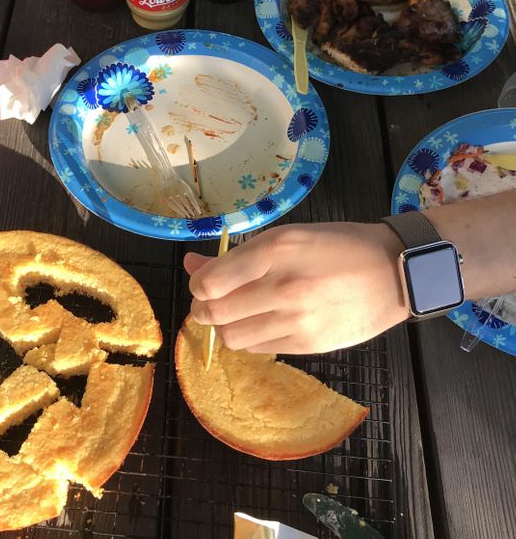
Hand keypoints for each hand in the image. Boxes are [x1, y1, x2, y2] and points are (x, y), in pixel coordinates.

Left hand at [184, 222, 409, 354]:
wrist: (394, 273)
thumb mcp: (286, 237)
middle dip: (202, 308)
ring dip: (225, 326)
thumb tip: (192, 264)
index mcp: (275, 251)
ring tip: (238, 312)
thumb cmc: (337, 246)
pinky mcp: (308, 346)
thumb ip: (236, 255)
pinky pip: (258, 348)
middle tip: (212, 300)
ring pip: (232, 337)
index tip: (203, 281)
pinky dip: (251, 337)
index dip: (197, 284)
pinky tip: (263, 322)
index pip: (210, 282)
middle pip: (214, 313)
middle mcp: (283, 288)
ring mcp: (296, 321)